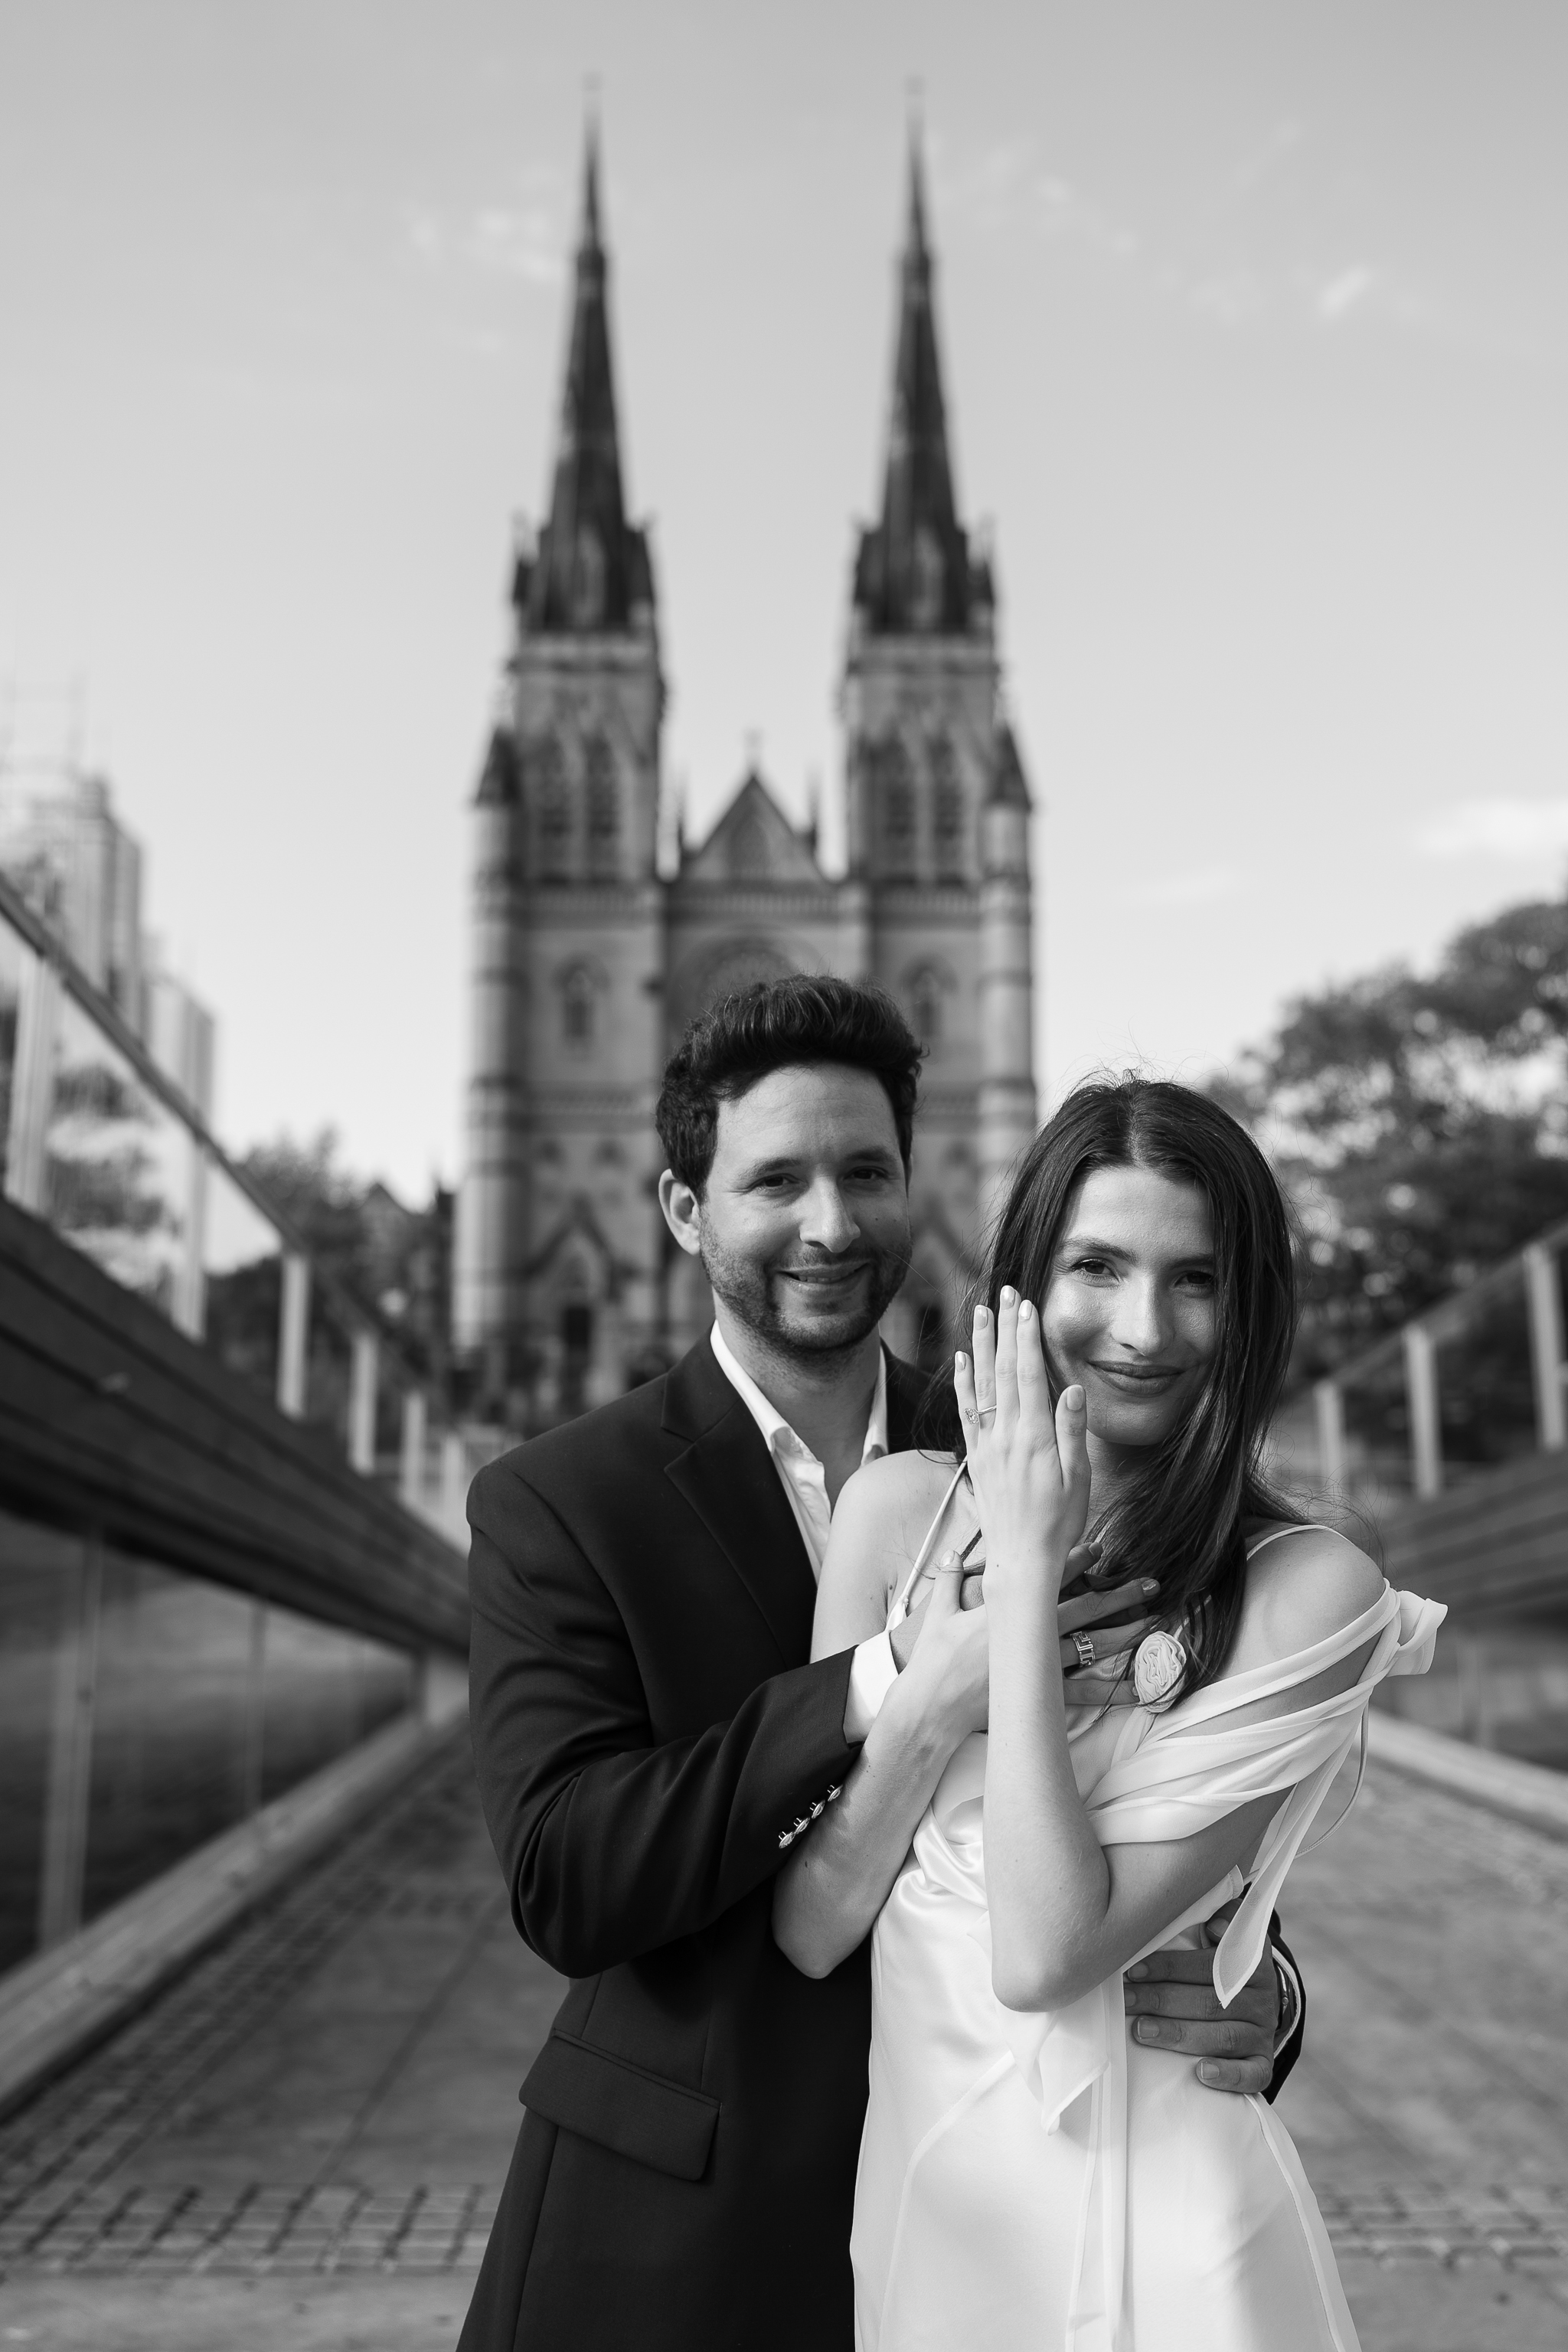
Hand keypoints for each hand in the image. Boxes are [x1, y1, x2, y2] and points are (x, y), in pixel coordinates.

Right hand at [892, 1548, 1160, 1703]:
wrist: (933, 1707)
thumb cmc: (934, 1661)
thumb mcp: (939, 1615)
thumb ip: (949, 1580)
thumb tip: (952, 1552)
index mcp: (1008, 1609)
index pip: (1047, 1577)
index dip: (1076, 1560)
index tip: (1101, 1546)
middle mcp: (1030, 1634)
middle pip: (1084, 1609)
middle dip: (1119, 1595)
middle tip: (1151, 1584)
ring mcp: (1039, 1664)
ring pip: (1092, 1645)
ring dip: (1124, 1633)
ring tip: (1153, 1622)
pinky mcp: (1040, 1694)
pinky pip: (1083, 1692)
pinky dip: (1110, 1692)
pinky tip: (1137, 1690)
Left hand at [953, 1292, 1090, 1608]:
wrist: (1022, 1561)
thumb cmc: (1059, 1523)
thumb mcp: (1078, 1479)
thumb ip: (1072, 1432)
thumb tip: (1073, 1389)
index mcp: (1034, 1438)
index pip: (1028, 1375)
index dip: (1026, 1338)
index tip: (1026, 1306)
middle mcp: (1005, 1436)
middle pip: (1002, 1371)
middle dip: (1004, 1329)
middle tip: (1005, 1293)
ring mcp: (987, 1445)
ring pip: (981, 1385)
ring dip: (979, 1346)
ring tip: (979, 1312)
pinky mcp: (976, 1458)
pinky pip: (966, 1412)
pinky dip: (962, 1384)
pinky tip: (960, 1360)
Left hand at [1122, 1898, 1280, 2094]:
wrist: (1254, 2003)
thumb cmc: (1221, 1966)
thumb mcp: (1224, 1937)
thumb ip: (1220, 1920)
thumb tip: (1213, 1923)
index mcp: (1252, 1960)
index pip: (1211, 1963)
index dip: (1171, 1966)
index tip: (1135, 1969)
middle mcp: (1262, 1997)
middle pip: (1211, 2001)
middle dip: (1162, 2000)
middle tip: (1127, 2001)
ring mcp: (1263, 2032)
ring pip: (1223, 2036)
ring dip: (1179, 2034)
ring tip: (1142, 2030)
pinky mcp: (1262, 2063)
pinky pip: (1252, 2074)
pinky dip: (1228, 2075)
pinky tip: (1201, 2073)